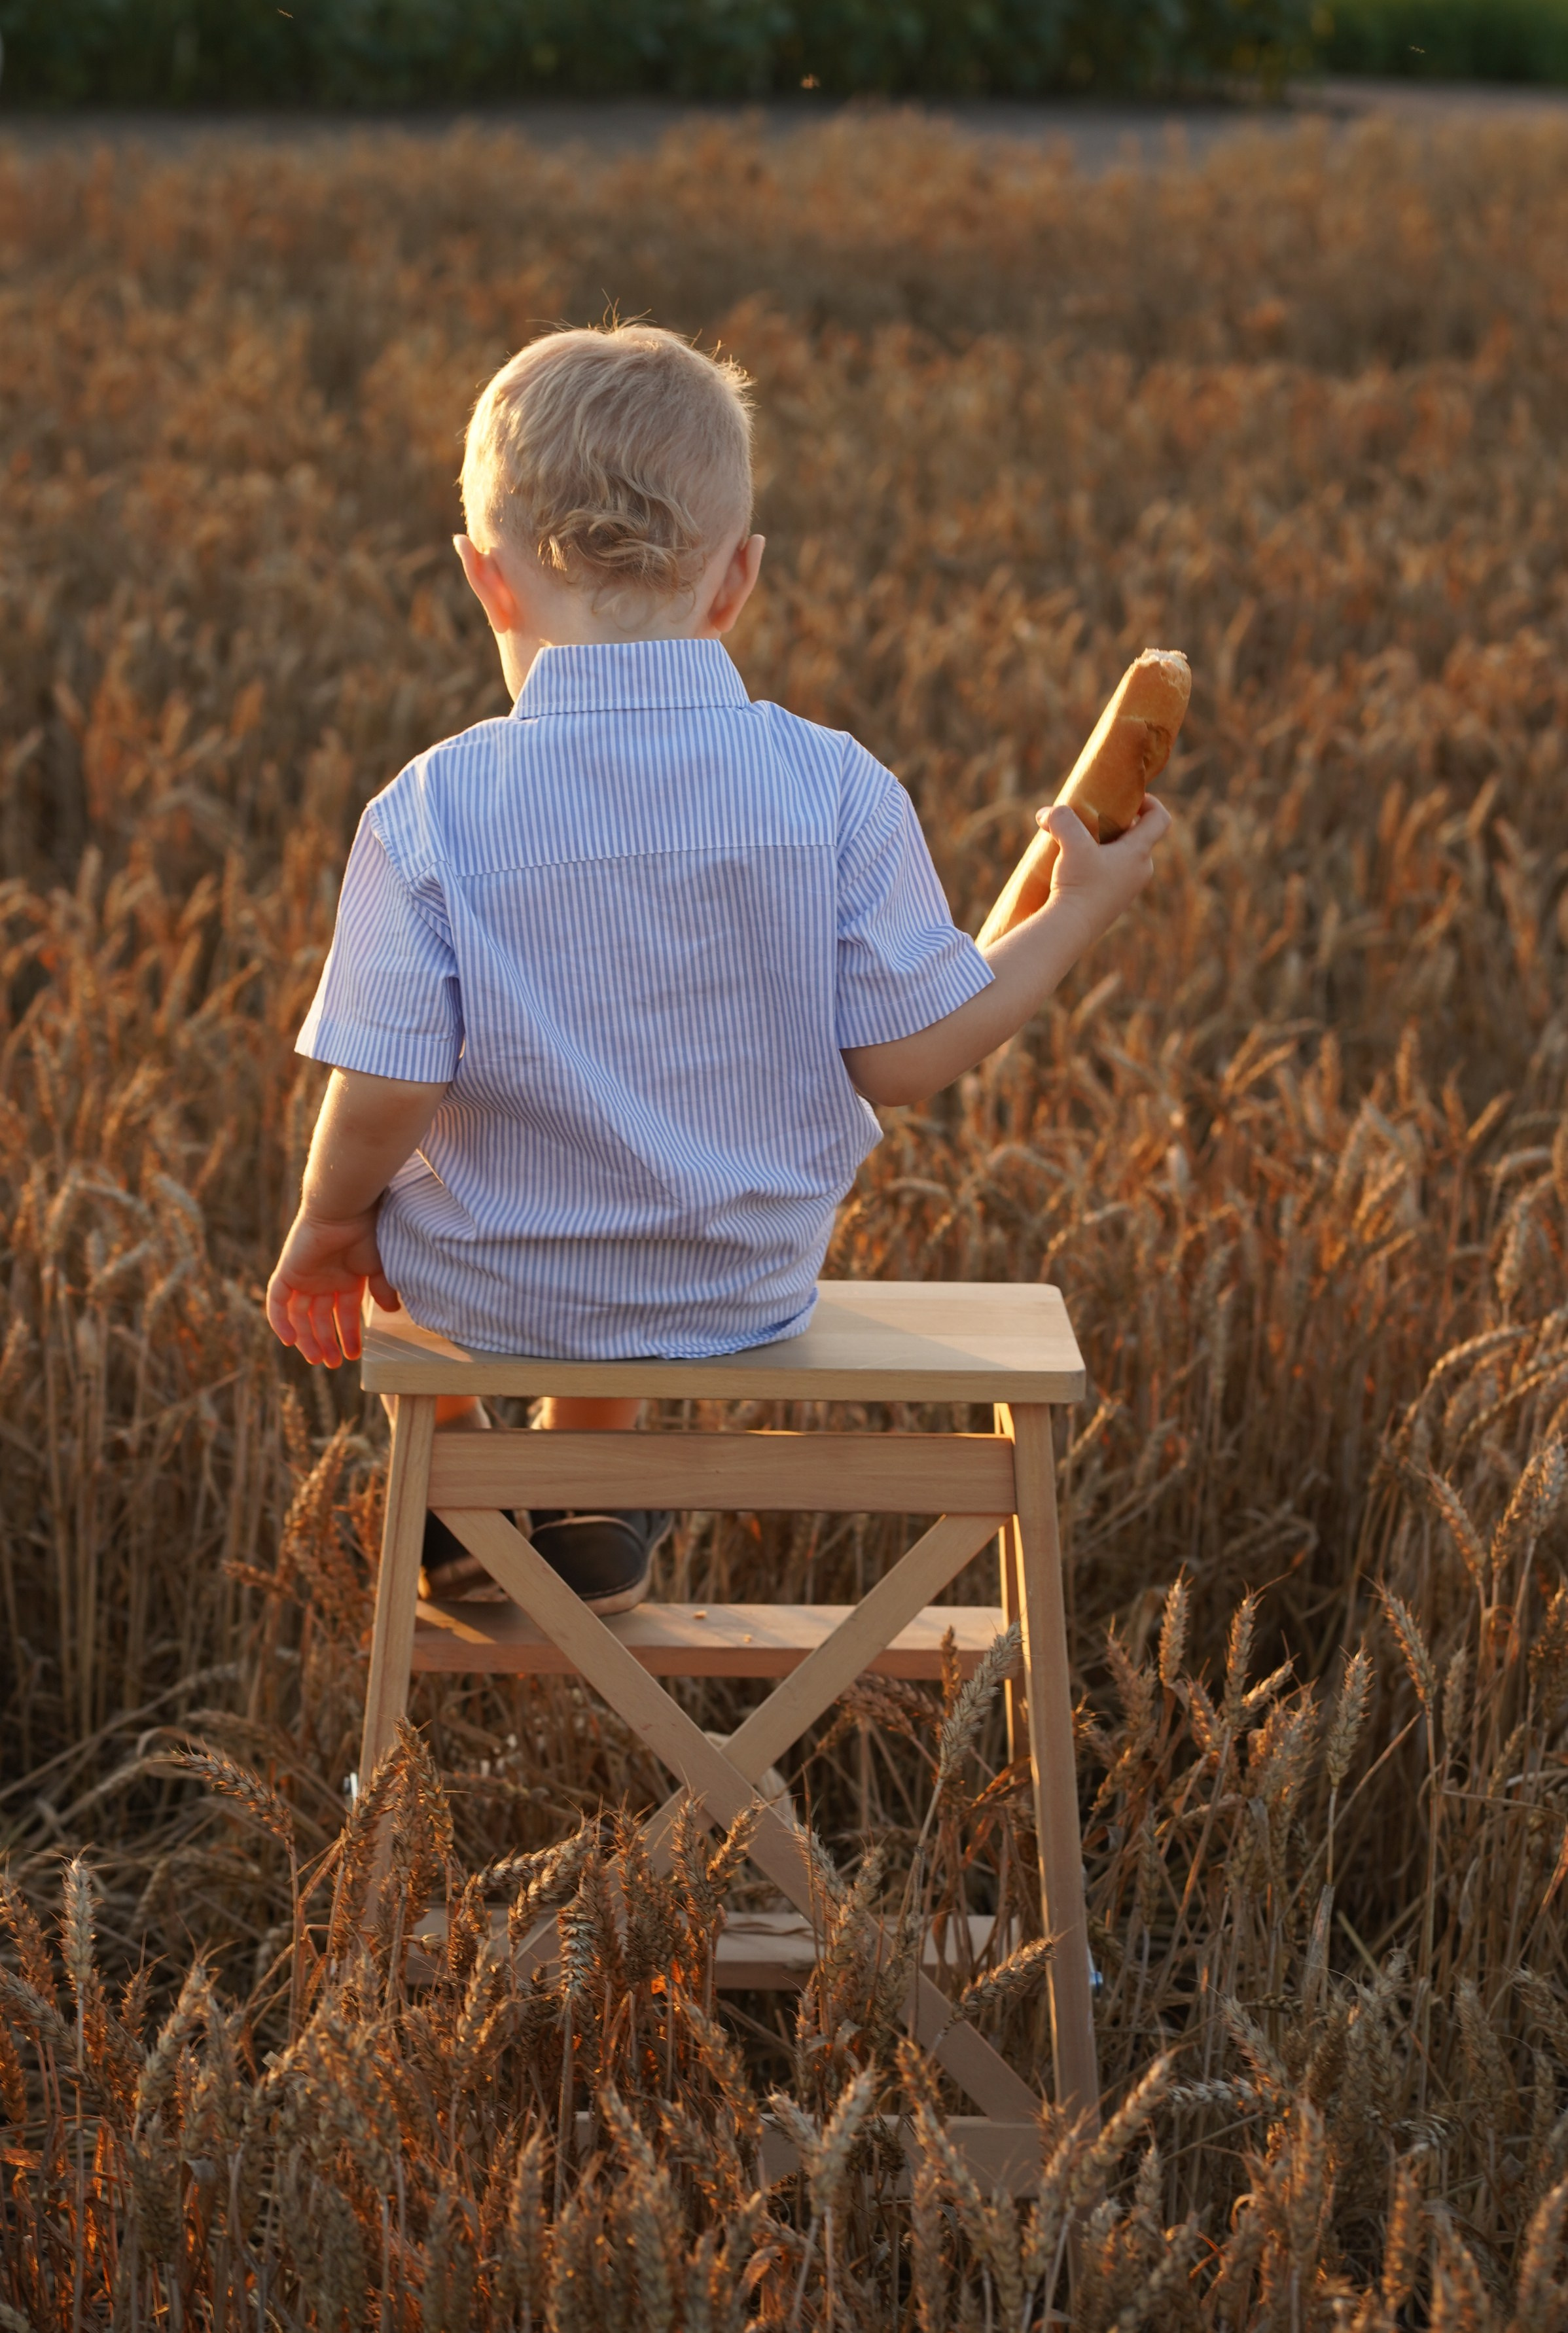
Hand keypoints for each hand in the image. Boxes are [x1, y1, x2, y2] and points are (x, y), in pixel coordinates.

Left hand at [265, 1205, 400, 1367]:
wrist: (345, 1209)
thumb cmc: (367, 1233)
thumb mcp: (380, 1267)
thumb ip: (384, 1290)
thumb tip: (390, 1311)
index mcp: (346, 1278)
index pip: (344, 1314)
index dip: (349, 1335)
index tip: (356, 1356)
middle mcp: (323, 1279)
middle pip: (319, 1318)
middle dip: (326, 1343)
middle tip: (333, 1364)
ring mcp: (304, 1276)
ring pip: (300, 1315)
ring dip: (307, 1338)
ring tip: (317, 1360)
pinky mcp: (288, 1271)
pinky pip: (278, 1301)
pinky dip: (280, 1321)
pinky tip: (290, 1341)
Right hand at [1041, 794, 1171, 942]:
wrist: (1070, 929)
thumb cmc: (1077, 884)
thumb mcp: (1070, 843)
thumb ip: (1060, 819)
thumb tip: (1045, 813)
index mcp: (1139, 853)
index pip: (1160, 819)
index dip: (1149, 802)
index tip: (1126, 799)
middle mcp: (1140, 871)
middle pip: (1138, 836)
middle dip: (1117, 823)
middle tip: (1093, 818)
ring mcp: (1128, 889)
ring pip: (1123, 856)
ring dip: (1105, 845)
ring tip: (1079, 843)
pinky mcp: (1113, 902)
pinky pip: (1113, 874)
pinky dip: (1098, 864)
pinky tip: (1075, 867)